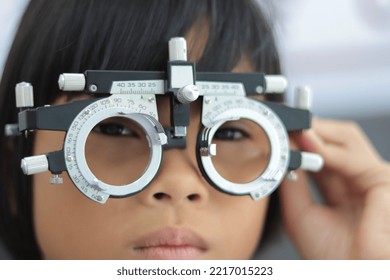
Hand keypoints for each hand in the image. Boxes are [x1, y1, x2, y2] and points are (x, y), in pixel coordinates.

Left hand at [279, 118, 389, 258]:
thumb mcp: (299, 211)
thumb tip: (285, 151)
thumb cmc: (328, 252)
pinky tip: (306, 143)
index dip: (303, 138)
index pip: (322, 150)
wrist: (346, 274)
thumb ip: (293, 180)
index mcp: (340, 186)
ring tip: (293, 130)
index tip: (281, 130)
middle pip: (338, 137)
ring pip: (346, 138)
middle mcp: (357, 178)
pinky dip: (327, 149)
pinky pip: (352, 158)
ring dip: (317, 133)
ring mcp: (372, 176)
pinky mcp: (383, 180)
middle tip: (287, 124)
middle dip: (312, 128)